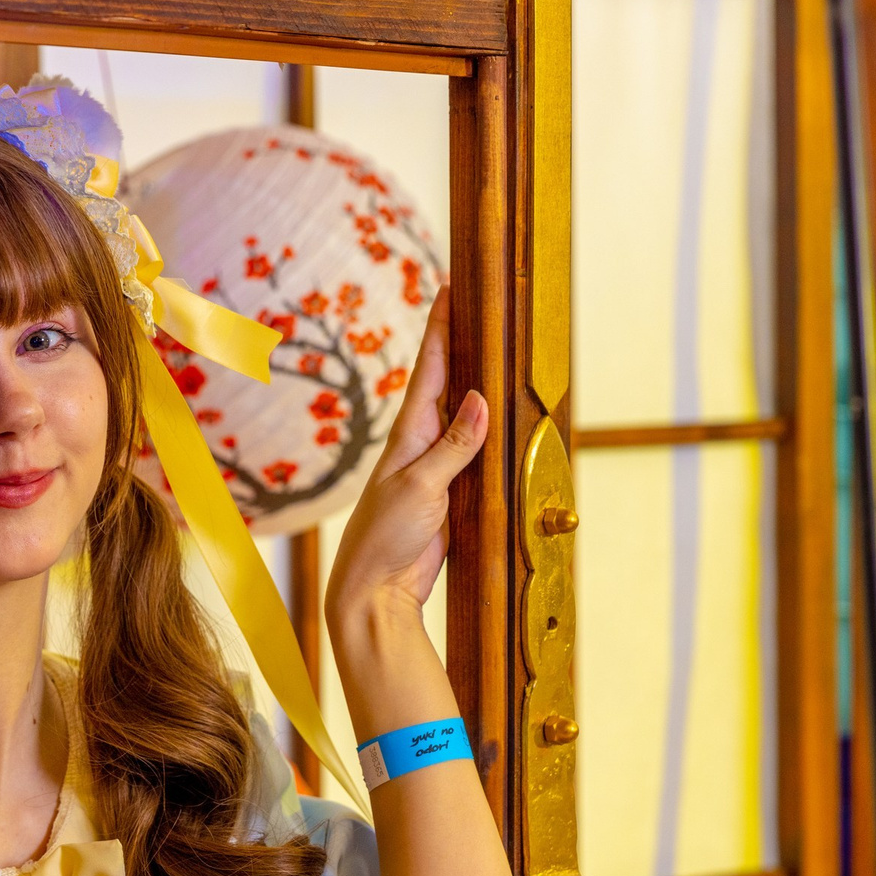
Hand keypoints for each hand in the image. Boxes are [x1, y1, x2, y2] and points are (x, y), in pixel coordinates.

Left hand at [325, 286, 487, 627]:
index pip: (430, 369)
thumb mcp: (420, 487)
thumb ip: (453, 446)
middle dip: (463, 343)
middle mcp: (422, 444)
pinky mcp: (450, 494)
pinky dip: (488, 430)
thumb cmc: (385, 537)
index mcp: (409, 434)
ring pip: (464, 416)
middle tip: (479, 303)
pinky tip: (499, 417)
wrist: (375, 589)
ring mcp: (437, 467)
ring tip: (495, 347)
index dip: (440, 328)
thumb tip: (481, 398)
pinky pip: (474, 453)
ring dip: (478, 382)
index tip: (449, 287)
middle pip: (449, 383)